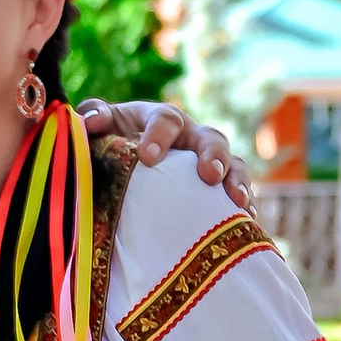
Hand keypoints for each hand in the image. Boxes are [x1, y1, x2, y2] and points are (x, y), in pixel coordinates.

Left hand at [78, 95, 251, 209]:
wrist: (123, 163)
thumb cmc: (112, 140)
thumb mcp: (100, 125)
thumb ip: (93, 117)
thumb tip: (92, 123)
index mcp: (162, 119)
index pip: (165, 120)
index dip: (158, 136)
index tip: (147, 157)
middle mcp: (191, 138)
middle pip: (211, 139)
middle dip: (213, 155)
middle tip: (210, 175)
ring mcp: (208, 163)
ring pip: (233, 165)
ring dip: (238, 182)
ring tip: (240, 203)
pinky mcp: (216, 190)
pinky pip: (238, 196)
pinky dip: (245, 209)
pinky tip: (248, 224)